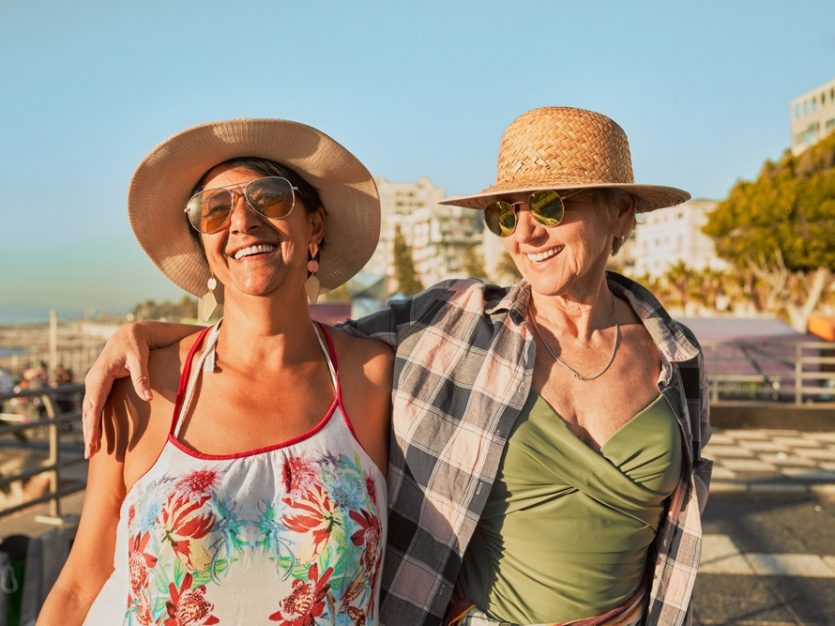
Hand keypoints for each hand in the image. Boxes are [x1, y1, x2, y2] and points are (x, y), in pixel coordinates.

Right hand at [83, 323, 151, 457]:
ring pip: (90, 411)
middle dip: (89, 433)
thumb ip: (142, 377)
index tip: (93, 441)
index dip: (93, 425)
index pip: (94, 405)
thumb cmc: (136, 345)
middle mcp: (93, 381)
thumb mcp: (140, 358)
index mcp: (100, 376)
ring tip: (92, 450)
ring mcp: (95, 383)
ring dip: (90, 430)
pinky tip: (96, 435)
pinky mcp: (100, 386)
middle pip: (88, 411)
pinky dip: (94, 421)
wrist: (130, 333)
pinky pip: (95, 406)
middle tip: (90, 453)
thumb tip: (147, 397)